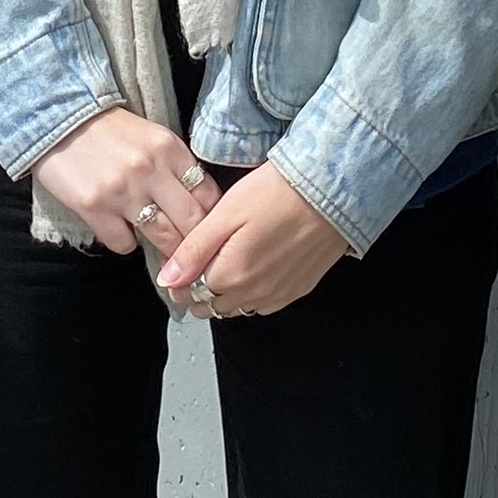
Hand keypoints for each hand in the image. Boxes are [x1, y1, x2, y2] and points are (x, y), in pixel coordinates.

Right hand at [28, 105, 220, 260]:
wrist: (61, 120)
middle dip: (194, 242)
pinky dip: (125, 242)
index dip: (211, 219)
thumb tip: (201, 207)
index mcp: (169, 149)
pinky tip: (120, 229)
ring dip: (165, 249)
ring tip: (162, 251)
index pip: (208, 195)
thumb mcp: (153, 138)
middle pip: (191, 222)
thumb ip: (176, 167)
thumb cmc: (111, 132)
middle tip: (191, 253)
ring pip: (162, 238)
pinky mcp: (93, 207)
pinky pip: (124, 244)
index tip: (207, 231)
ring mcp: (122, 190)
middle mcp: (150, 169)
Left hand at [157, 162, 349, 317]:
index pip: (188, 295)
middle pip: (211, 306)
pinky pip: (264, 303)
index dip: (179, 278)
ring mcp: (278, 295)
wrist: (330, 190)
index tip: (182, 259)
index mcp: (230, 276)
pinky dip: (253, 292)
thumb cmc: (276, 193)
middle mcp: (254, 294)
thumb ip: (193, 252)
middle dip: (199, 288)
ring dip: (226, 292)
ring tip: (230, 257)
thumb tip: (167, 280)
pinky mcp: (298, 289)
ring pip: (237, 307)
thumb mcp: (224, 214)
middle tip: (203, 257)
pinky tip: (256, 265)